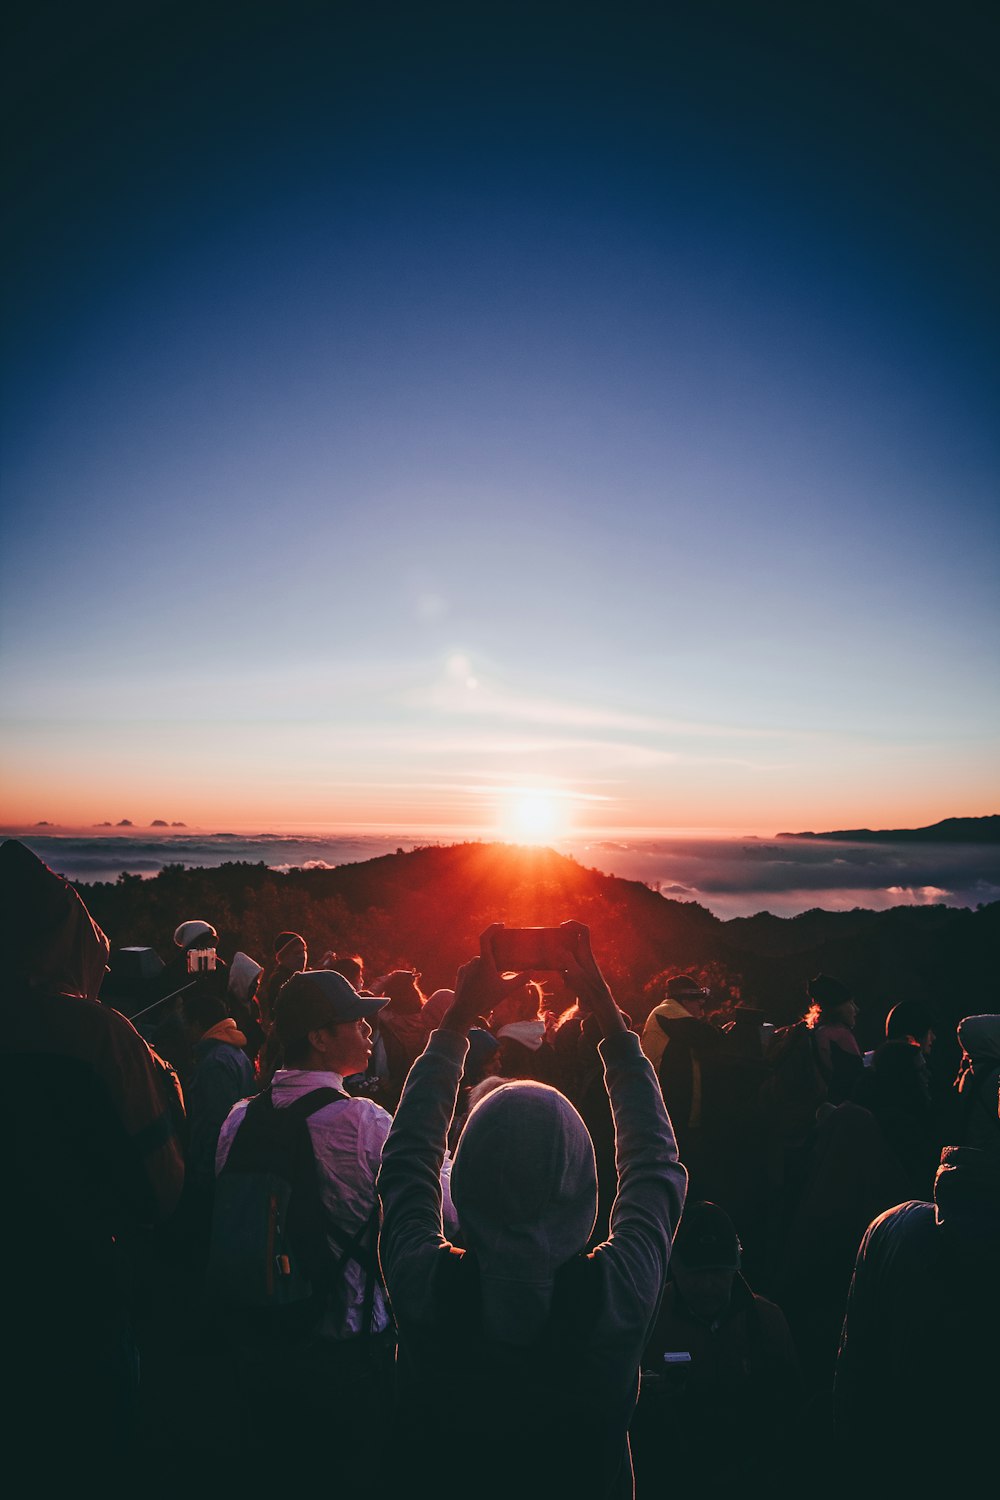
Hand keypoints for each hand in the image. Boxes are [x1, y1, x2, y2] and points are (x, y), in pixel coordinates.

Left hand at [439, 925, 529, 1034]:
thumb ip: (520, 980)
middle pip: (487, 955)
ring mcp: (466, 967)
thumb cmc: (485, 999)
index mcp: (485, 961)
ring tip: (489, 984)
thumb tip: (533, 972)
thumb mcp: (506, 990)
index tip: (501, 926)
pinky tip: (480, 985)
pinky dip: (477, 973)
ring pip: (479, 963)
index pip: (485, 937)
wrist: (463, 1010)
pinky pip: (471, 969)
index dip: (492, 928)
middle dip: (494, 962)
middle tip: (500, 973)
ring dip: (485, 969)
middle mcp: (474, 961)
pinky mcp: (460, 973)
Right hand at [558, 921, 626, 1036]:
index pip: (583, 930)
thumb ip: (567, 959)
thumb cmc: (590, 987)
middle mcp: (584, 956)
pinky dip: (564, 974)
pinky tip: (567, 985)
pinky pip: (568, 969)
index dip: (573, 925)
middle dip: (561, 946)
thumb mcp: (576, 973)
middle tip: (553, 950)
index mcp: (585, 952)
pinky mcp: (580, 974)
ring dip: (562, 964)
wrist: (599, 1002)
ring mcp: (582, 964)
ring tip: (562, 974)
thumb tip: (559, 948)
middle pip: (572, 942)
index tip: (562, 927)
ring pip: (568, 957)